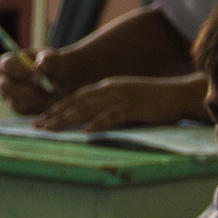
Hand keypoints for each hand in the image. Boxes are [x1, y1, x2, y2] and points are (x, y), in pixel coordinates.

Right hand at [0, 47, 66, 114]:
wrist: (57, 78)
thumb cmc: (51, 64)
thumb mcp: (52, 58)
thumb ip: (48, 59)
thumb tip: (41, 65)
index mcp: (6, 62)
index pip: (9, 66)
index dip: (24, 72)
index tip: (43, 78)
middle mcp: (1, 80)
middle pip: (7, 87)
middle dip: (29, 89)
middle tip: (50, 90)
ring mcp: (6, 96)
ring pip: (16, 101)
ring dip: (37, 99)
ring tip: (56, 94)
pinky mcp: (15, 108)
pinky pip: (24, 110)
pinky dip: (38, 107)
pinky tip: (52, 101)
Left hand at [33, 76, 191, 132]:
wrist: (179, 94)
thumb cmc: (155, 101)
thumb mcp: (127, 100)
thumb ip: (110, 107)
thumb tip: (93, 121)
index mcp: (108, 87)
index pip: (77, 97)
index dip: (58, 108)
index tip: (43, 119)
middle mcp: (111, 89)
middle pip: (77, 102)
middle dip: (55, 114)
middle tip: (38, 126)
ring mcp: (122, 97)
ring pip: (89, 108)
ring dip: (69, 118)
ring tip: (52, 128)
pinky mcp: (135, 107)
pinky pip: (113, 115)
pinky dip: (99, 122)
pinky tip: (87, 131)